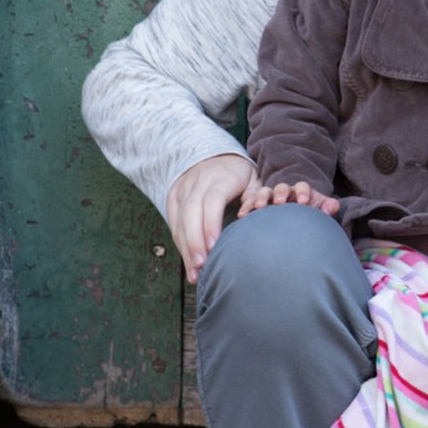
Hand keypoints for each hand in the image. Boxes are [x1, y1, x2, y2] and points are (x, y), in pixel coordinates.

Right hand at [164, 154, 256, 281]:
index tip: (213, 248)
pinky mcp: (172, 197)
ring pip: (179, 220)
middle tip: (202, 266)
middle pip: (191, 213)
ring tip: (194, 273)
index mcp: (219, 178)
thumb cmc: (239, 173)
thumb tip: (251, 214)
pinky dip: (180, 243)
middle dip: (194, 241)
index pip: (211, 202)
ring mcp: (181, 190)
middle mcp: (196, 183)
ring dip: (185, 248)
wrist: (211, 154)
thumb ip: (255, 195)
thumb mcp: (253, 178)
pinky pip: (173, 222)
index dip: (210, 225)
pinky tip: (189, 262)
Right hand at [232, 178, 337, 219]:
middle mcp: (284, 191)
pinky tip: (242, 215)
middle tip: (280, 202)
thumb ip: (328, 206)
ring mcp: (269, 197)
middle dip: (281, 193)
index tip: (304, 202)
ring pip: (264, 192)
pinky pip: (249, 203)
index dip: (303, 192)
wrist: (293, 219)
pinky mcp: (256, 203)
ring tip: (259, 207)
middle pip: (282, 187)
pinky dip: (246, 207)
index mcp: (301, 191)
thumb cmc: (308, 212)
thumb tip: (331, 208)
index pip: (302, 186)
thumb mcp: (319, 208)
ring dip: (261, 198)